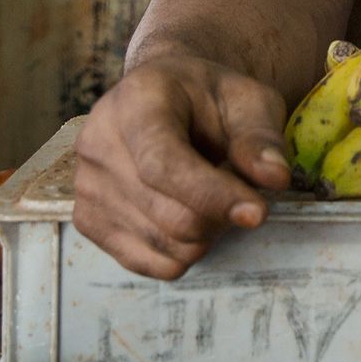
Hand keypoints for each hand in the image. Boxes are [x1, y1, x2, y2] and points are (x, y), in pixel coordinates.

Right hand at [73, 52, 294, 278]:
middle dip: (221, 216)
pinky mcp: (86, 220)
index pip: (163, 164)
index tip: (257, 212)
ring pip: (164, 245)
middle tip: (240, 192)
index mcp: (136, 102)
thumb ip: (261, 137)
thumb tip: (274, 176)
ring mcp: (86, 185)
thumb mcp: (247, 100)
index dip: (213, 195)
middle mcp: (98, 143)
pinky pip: (148, 263)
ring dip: (206, 234)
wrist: (165, 98)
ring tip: (208, 196)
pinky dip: (182, 252)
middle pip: (169, 215)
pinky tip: (186, 214)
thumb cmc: (208, 99)